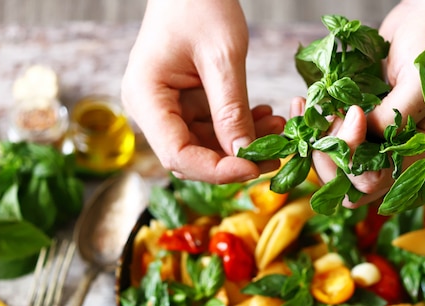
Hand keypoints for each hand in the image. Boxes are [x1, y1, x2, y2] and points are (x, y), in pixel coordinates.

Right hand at [121, 0, 284, 183]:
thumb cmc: (199, 3)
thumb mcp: (222, 56)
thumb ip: (232, 109)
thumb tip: (245, 155)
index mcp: (146, 97)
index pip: (178, 155)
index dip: (217, 170)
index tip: (255, 168)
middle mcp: (151, 109)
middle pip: (191, 156)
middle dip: (235, 160)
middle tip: (276, 152)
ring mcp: (168, 107)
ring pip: (206, 146)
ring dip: (243, 144)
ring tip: (277, 127)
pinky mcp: (185, 103)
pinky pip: (213, 128)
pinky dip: (240, 128)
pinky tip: (265, 117)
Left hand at [298, 0, 424, 206]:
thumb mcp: (419, 82)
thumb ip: (392, 117)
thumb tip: (357, 136)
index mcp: (416, 155)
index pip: (374, 182)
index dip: (353, 158)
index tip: (354, 113)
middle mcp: (393, 155)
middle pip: (347, 183)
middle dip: (328, 156)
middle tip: (329, 115)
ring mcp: (371, 140)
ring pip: (332, 165)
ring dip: (313, 141)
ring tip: (304, 106)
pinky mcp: (355, 124)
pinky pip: (326, 139)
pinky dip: (309, 125)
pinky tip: (302, 103)